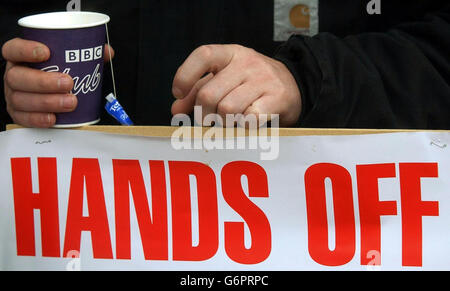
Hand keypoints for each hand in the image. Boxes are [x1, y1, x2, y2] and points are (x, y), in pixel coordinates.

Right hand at [2, 38, 113, 126]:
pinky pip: (24, 118)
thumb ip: (85, 52)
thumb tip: (106, 52)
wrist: (47, 92)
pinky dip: (39, 119)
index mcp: (20, 57)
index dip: (26, 49)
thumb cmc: (54, 72)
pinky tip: (53, 118)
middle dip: (44, 81)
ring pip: (21, 99)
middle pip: (17, 77)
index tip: (46, 52)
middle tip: (68, 83)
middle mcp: (14, 75)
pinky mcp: (19, 113)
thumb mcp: (67, 58)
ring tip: (70, 102)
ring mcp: (14, 95)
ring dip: (47, 102)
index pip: (13, 49)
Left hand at [171, 44, 300, 126]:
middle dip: (203, 114)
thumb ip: (198, 91)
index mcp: (230, 53)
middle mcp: (247, 62)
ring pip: (227, 110)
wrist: (294, 85)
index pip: (202, 55)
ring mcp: (263, 79)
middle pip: (208, 94)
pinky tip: (248, 122)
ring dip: (224, 123)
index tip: (178, 93)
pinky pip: (249, 119)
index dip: (185, 76)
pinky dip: (243, 126)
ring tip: (231, 121)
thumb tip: (176, 109)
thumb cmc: (251, 84)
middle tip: (208, 120)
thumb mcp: (224, 79)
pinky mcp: (277, 98)